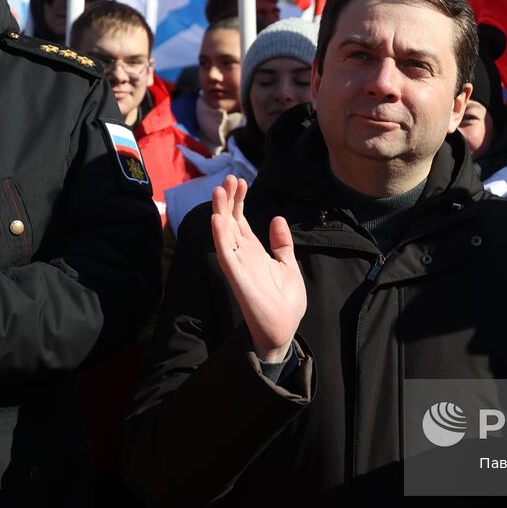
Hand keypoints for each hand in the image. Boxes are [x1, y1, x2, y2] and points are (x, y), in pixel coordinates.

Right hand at [210, 175, 305, 363]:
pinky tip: (217, 219)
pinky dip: (220, 236)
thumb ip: (282, 243)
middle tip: (229, 178)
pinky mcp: (238, 277)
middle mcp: (242, 256)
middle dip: (229, 200)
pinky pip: (226, 254)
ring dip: (220, 212)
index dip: (239, 201)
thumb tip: (277, 218)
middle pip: (230, 222)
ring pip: (225, 234)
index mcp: (254, 252)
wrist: (284, 329)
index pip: (241, 221)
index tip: (241, 181)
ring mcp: (238, 265)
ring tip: (219, 190)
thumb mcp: (288, 265)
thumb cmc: (285, 302)